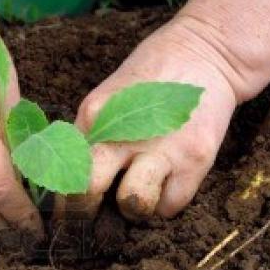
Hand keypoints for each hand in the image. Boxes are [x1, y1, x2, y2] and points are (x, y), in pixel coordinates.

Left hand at [60, 16, 241, 219]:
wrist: (206, 53)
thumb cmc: (150, 79)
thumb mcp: (108, 99)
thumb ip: (89, 137)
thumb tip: (70, 183)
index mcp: (94, 115)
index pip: (64, 168)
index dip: (62, 199)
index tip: (64, 214)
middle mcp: (124, 133)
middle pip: (88, 189)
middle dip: (85, 211)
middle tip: (92, 216)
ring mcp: (163, 148)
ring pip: (134, 204)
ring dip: (132, 208)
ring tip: (136, 194)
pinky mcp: (196, 159)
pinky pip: (171, 205)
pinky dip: (165, 203)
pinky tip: (164, 184)